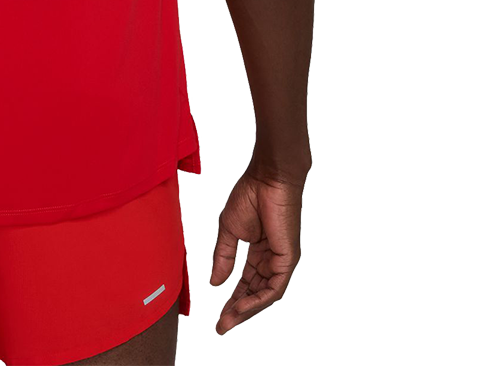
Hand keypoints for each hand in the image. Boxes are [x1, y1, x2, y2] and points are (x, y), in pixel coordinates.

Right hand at [209, 158, 305, 334]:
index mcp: (259, 251)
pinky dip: (258, 299)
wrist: (266, 179)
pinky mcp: (288, 259)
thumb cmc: (249, 195)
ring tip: (228, 319)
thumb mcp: (229, 230)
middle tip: (222, 325)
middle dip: (238, 310)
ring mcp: (281, 260)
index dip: (232, 299)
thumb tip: (215, 282)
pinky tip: (242, 305)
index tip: (218, 315)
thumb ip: (223, 256)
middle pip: (255, 292)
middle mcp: (271, 259)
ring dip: (246, 309)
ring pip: (265, 294)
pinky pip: (274, 287)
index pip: (247, 282)